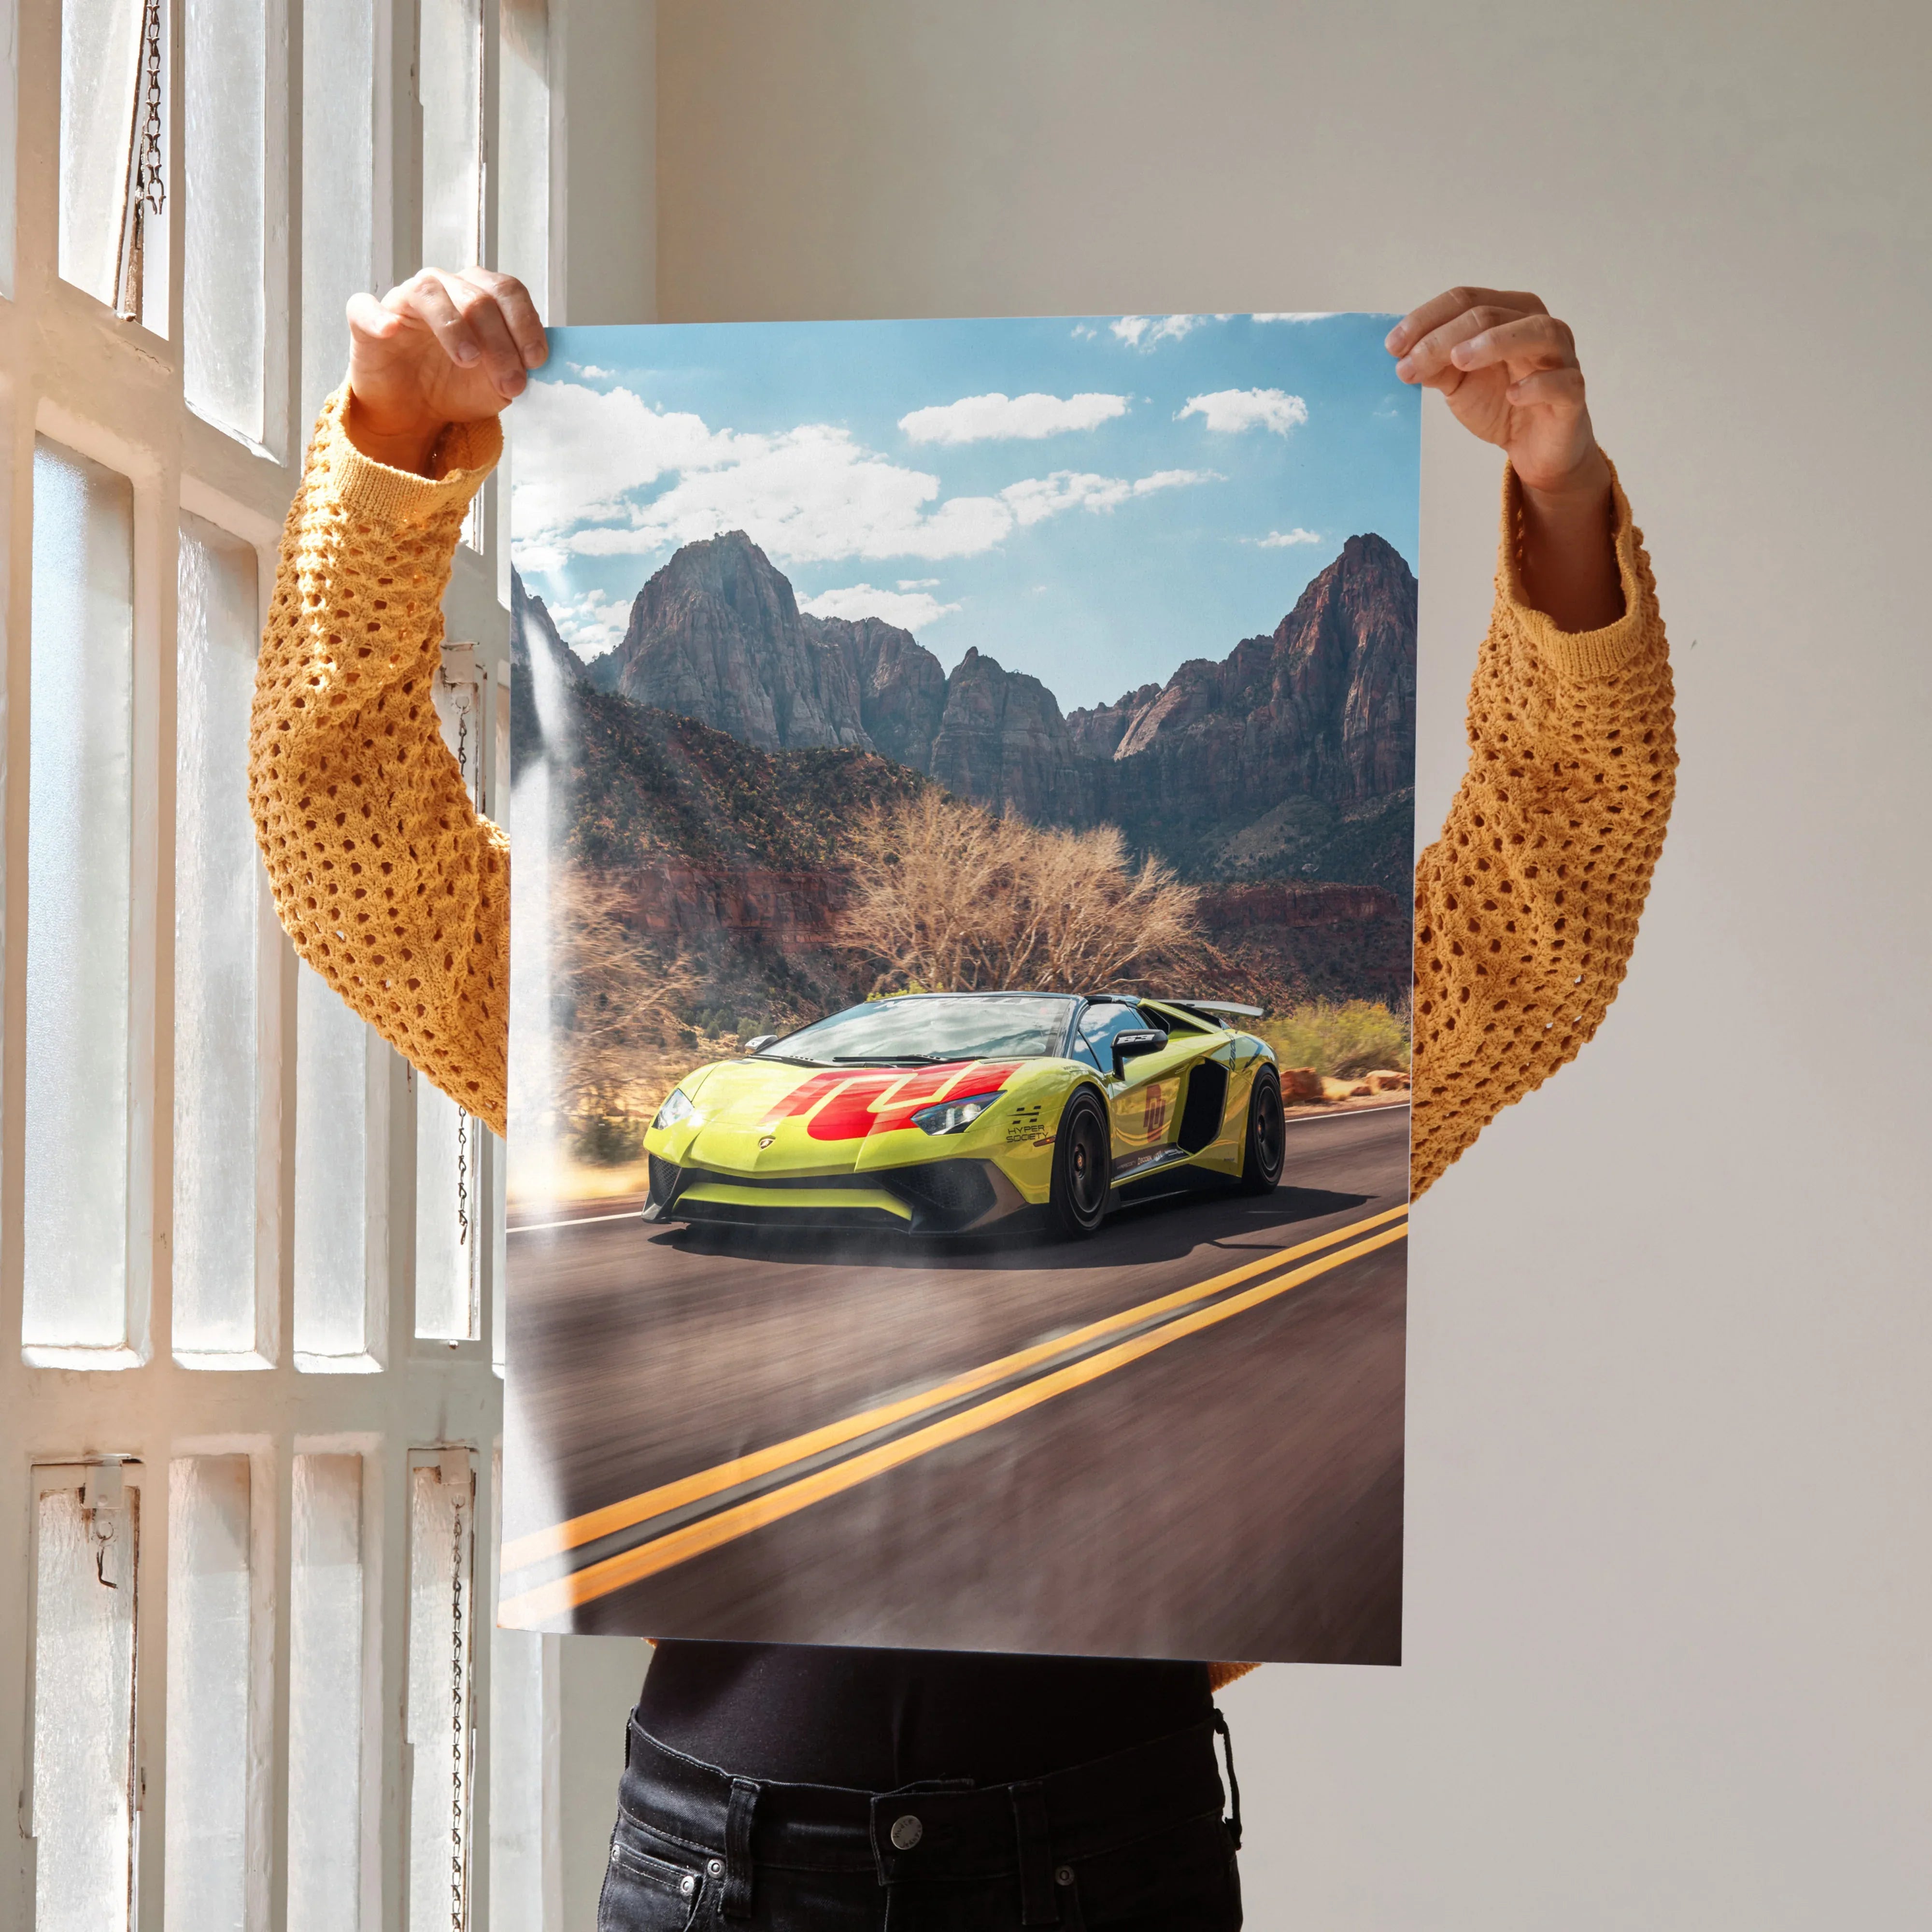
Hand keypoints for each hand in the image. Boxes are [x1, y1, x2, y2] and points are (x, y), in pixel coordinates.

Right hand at [344, 268, 546, 474]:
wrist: (414, 412)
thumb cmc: (457, 387)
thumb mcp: (498, 384)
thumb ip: (518, 368)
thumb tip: (536, 363)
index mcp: (478, 295)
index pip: (507, 291)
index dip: (525, 323)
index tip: (536, 361)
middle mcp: (443, 288)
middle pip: (476, 298)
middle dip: (500, 342)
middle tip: (511, 382)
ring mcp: (404, 301)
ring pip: (429, 293)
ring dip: (454, 327)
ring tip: (469, 360)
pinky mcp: (366, 320)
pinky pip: (365, 307)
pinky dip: (378, 317)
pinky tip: (391, 331)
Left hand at [1387, 287, 1621, 628]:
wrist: (1534, 448)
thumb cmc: (1500, 403)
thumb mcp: (1458, 383)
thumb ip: (1435, 365)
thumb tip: (1403, 355)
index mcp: (1508, 313)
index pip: (1465, 300)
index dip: (1426, 319)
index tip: (1392, 347)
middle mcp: (1537, 325)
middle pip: (1490, 314)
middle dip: (1444, 337)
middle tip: (1410, 363)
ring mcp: (1561, 357)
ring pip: (1535, 332)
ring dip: (1494, 342)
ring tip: (1458, 360)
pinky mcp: (1573, 393)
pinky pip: (1562, 381)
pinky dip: (1537, 384)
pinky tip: (1513, 394)